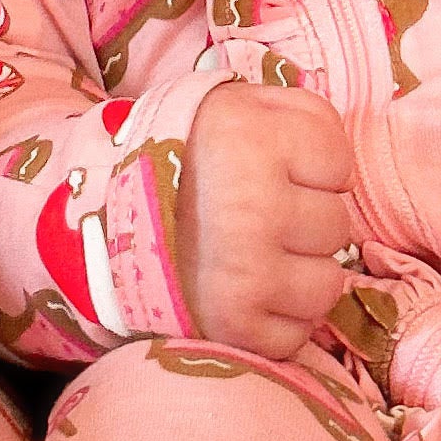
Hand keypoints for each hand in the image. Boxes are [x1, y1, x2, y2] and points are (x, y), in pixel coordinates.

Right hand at [177, 84, 354, 358]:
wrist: (96, 222)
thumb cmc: (182, 158)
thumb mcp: (234, 105)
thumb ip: (298, 113)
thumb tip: (344, 163)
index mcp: (249, 138)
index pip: (338, 161)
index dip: (314, 166)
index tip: (278, 169)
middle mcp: (250, 206)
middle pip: (336, 226)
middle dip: (306, 222)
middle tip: (260, 216)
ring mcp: (243, 273)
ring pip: (327, 286)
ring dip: (300, 276)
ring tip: (257, 258)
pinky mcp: (233, 327)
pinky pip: (296, 334)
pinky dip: (276, 321)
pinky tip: (245, 295)